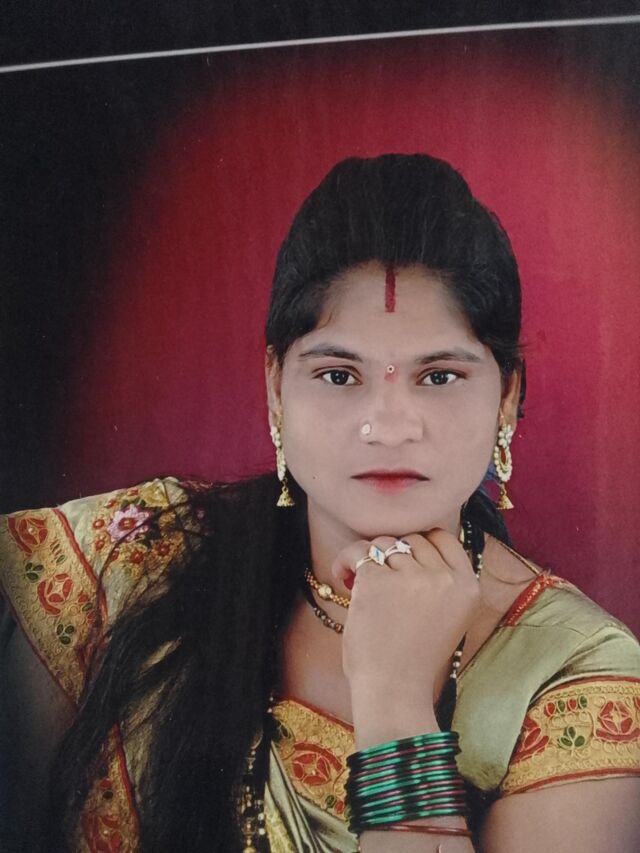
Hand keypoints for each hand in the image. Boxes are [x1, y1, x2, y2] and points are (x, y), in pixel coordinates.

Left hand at [331, 530, 480, 701]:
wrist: (395, 691)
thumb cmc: (415, 660)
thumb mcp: (448, 617)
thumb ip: (441, 583)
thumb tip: (412, 547)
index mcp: (468, 587)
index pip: (444, 538)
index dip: (422, 543)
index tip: (405, 558)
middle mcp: (444, 578)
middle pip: (413, 539)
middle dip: (395, 555)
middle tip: (381, 577)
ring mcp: (411, 577)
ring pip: (385, 544)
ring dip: (370, 557)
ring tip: (359, 579)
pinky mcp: (378, 581)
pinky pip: (358, 552)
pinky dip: (345, 560)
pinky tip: (342, 576)